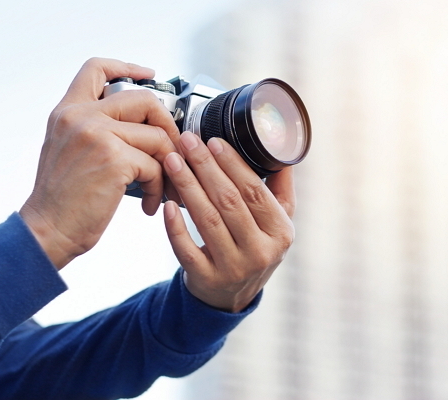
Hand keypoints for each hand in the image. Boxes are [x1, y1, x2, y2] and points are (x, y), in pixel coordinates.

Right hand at [20, 58, 180, 269]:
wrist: (47, 231)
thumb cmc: (62, 201)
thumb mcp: (68, 151)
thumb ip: (95, 130)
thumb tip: (140, 127)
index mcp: (67, 111)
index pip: (96, 68)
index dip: (127, 67)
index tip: (149, 74)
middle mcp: (80, 116)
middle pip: (142, 99)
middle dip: (166, 125)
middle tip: (172, 150)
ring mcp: (97, 134)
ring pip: (156, 136)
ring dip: (167, 166)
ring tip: (159, 188)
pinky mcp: (114, 159)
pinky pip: (156, 166)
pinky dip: (159, 188)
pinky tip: (148, 203)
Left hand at [162, 132, 295, 311]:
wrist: (233, 297)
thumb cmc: (254, 248)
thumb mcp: (277, 223)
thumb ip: (280, 189)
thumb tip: (281, 150)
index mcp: (280, 233)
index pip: (255, 191)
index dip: (233, 164)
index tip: (214, 142)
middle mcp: (260, 252)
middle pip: (229, 201)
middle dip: (205, 167)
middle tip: (188, 142)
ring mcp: (232, 268)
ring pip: (207, 220)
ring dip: (187, 186)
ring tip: (173, 161)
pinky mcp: (206, 279)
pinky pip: (186, 249)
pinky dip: (174, 226)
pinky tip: (167, 204)